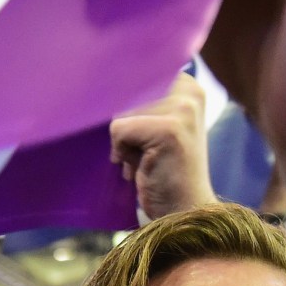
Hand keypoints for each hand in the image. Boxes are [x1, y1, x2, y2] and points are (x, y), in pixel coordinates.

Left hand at [109, 73, 216, 219]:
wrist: (183, 210)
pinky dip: (121, 152)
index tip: (138, 131)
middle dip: (124, 127)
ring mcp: (182, 109)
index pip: (133, 75)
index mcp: (187, 85)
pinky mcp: (169, 129)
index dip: (123, 103)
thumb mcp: (154, 127)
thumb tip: (96, 86)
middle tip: (144, 152)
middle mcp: (189, 91)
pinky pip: (118, 129)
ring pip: (120, 113)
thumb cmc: (162, 171)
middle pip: (125, 94)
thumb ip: (138, 103)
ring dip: (123, 142)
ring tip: (144, 160)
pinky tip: (140, 167)